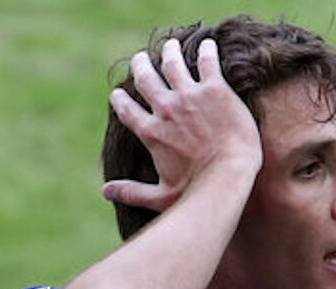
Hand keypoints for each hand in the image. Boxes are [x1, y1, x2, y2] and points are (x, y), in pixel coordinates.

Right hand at [103, 38, 261, 211]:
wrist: (230, 175)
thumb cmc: (198, 191)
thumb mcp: (161, 196)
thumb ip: (132, 192)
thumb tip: (105, 192)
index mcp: (151, 133)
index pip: (127, 110)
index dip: (121, 100)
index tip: (119, 94)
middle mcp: (166, 110)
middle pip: (146, 80)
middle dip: (141, 67)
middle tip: (140, 59)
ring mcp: (190, 97)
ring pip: (173, 64)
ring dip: (169, 52)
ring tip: (171, 46)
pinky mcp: (215, 90)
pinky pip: (207, 62)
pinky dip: (206, 51)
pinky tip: (207, 45)